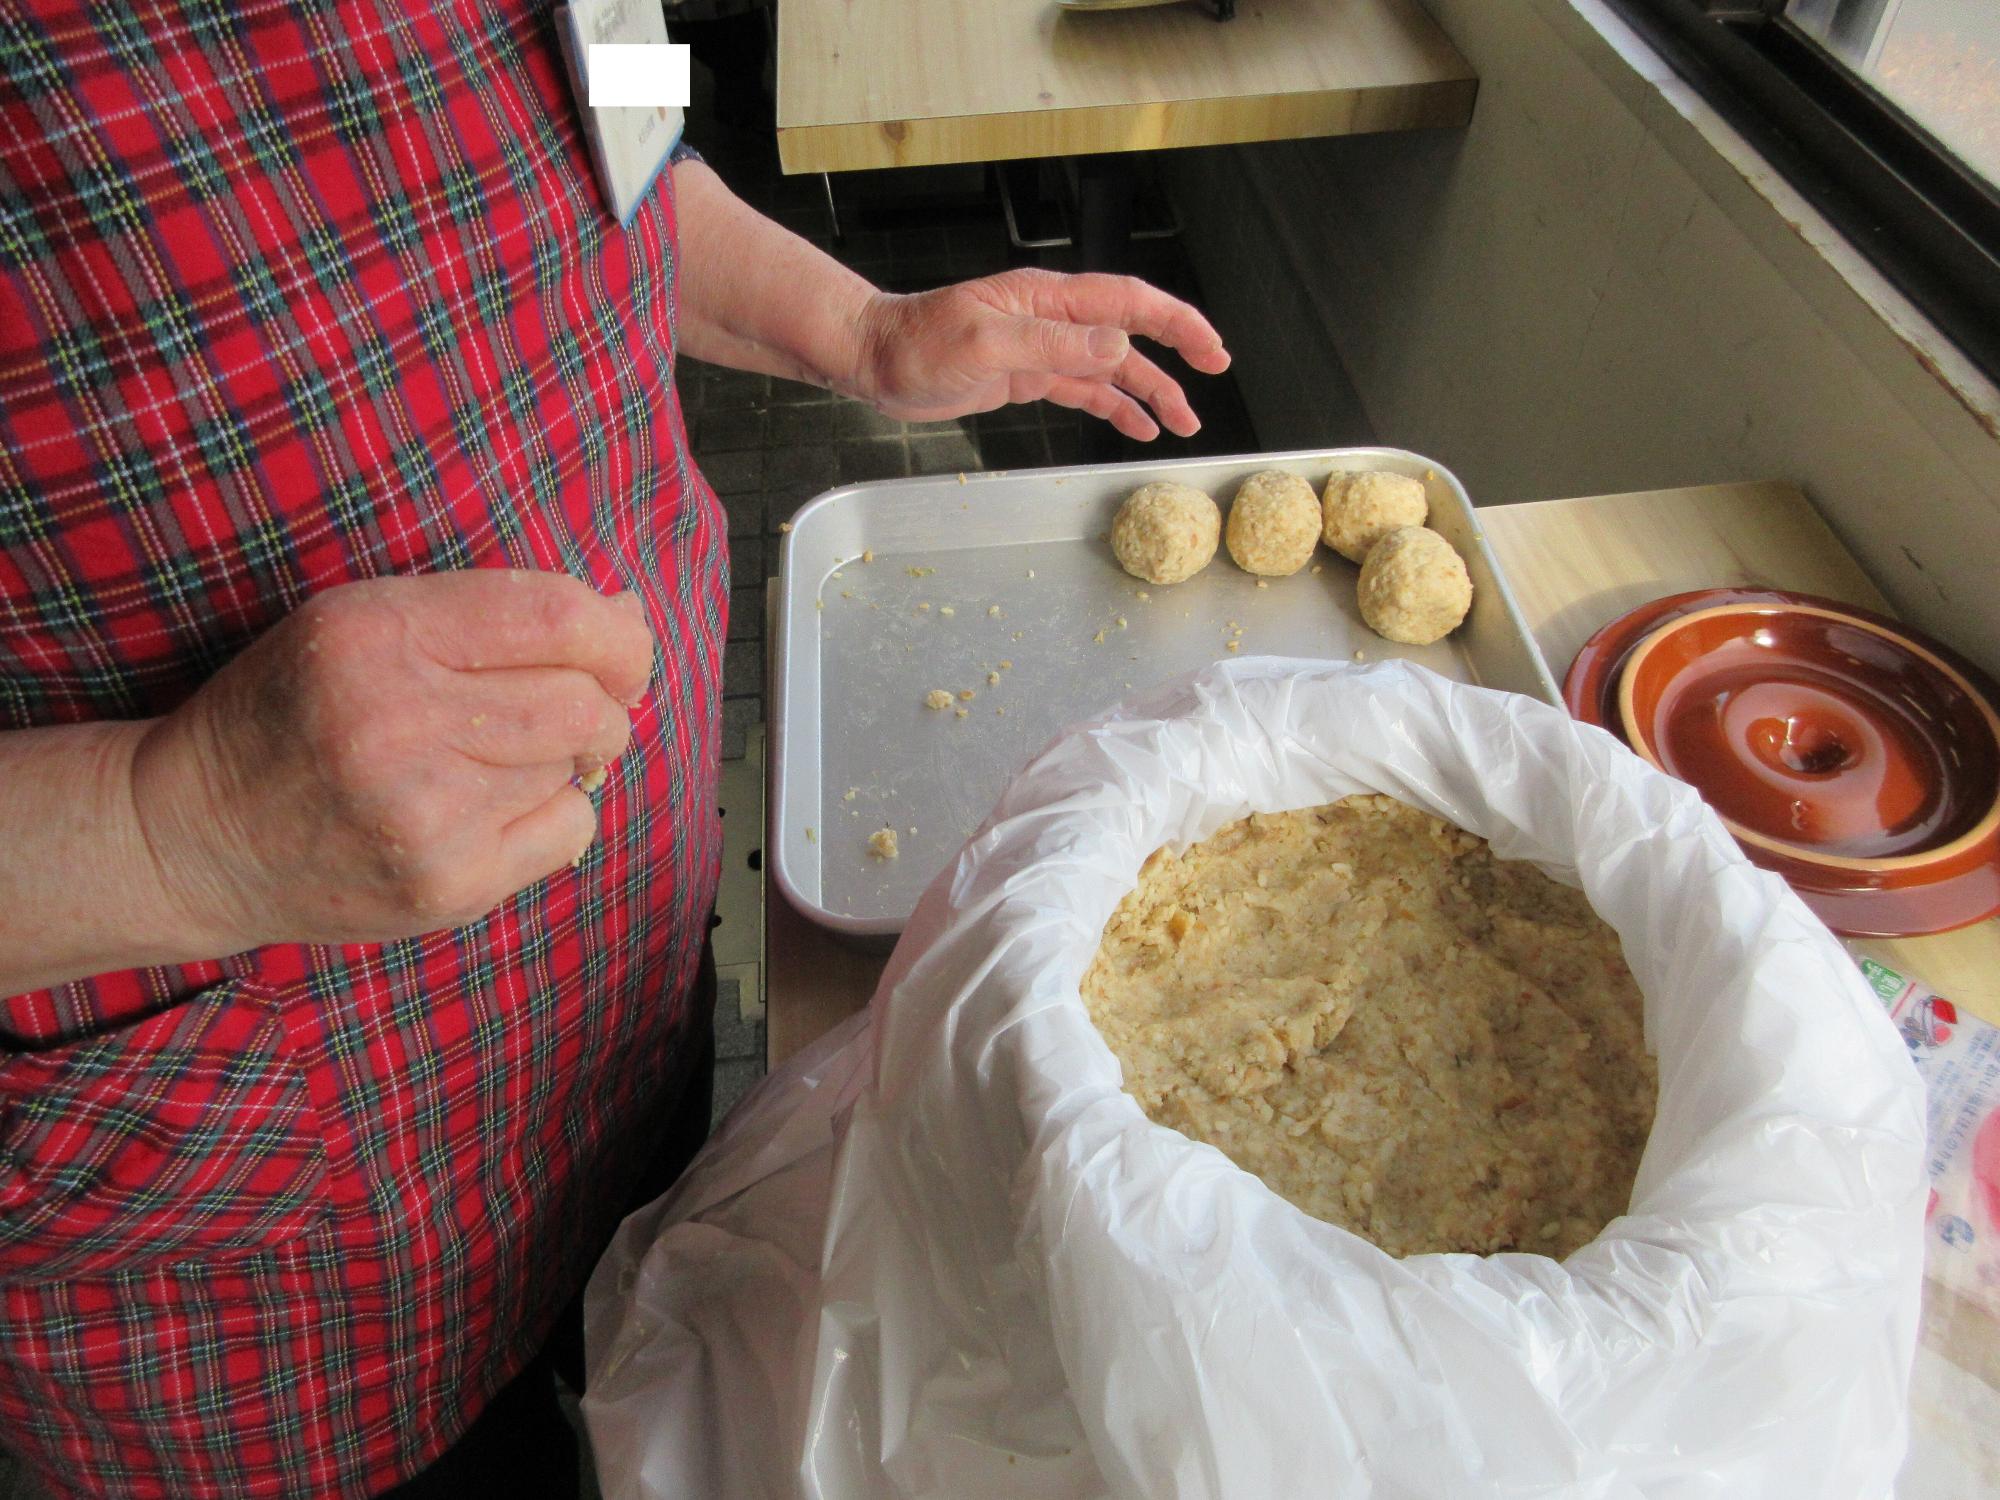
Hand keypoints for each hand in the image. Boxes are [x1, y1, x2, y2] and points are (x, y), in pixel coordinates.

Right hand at [127, 570, 654, 955]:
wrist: (196, 836)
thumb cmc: (292, 715)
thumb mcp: (364, 625)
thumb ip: (493, 614)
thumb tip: (628, 615)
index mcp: (379, 634)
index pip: (554, 615)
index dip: (616, 633)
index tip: (622, 649)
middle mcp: (401, 721)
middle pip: (581, 700)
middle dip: (603, 702)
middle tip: (571, 711)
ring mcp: (426, 812)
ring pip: (577, 765)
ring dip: (564, 759)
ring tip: (495, 761)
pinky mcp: (448, 884)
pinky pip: (571, 831)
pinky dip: (555, 815)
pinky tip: (491, 814)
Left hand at [851, 268, 1231, 441]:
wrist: (875, 359)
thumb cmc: (917, 344)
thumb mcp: (985, 343)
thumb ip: (1054, 344)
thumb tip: (1119, 346)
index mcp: (1049, 299)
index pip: (1129, 302)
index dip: (1176, 322)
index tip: (1210, 346)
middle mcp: (1053, 319)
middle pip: (1131, 330)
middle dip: (1178, 350)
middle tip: (1216, 371)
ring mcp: (1042, 348)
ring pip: (1112, 368)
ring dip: (1150, 392)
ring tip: (1185, 423)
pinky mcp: (1026, 376)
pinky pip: (1083, 390)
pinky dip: (1114, 407)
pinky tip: (1138, 427)